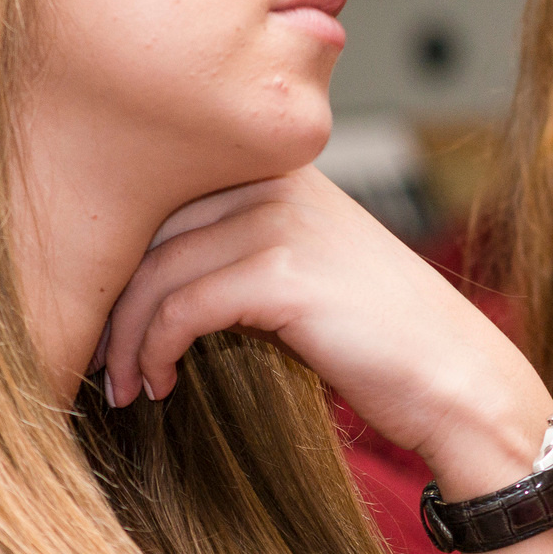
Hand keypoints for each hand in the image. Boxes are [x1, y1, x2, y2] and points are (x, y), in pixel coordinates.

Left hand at [96, 168, 552, 496]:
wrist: (455, 379)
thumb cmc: (381, 338)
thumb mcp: (307, 269)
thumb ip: (238, 245)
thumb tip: (139, 275)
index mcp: (280, 168)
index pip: (163, 188)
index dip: (119, 252)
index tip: (102, 313)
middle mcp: (278, 179)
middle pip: (147, 222)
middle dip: (109, 295)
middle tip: (96, 356)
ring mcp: (281, 221)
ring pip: (155, 269)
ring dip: (125, 336)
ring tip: (124, 385)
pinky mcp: (282, 274)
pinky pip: (180, 306)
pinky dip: (155, 350)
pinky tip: (161, 383)